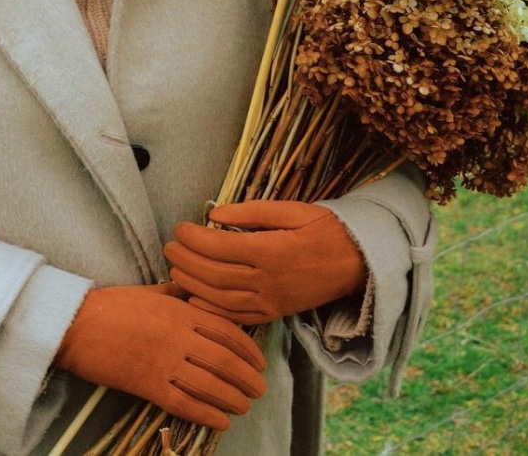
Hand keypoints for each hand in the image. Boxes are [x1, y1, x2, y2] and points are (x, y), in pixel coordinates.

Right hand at [53, 282, 265, 431]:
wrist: (79, 325)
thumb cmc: (115, 304)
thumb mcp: (152, 290)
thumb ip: (180, 293)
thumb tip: (200, 292)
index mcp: (181, 310)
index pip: (226, 330)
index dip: (248, 349)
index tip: (260, 361)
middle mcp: (179, 336)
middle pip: (224, 360)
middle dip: (248, 377)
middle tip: (260, 389)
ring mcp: (165, 362)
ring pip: (210, 384)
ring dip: (234, 398)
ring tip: (246, 406)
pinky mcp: (149, 386)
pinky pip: (185, 403)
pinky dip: (207, 414)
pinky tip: (222, 421)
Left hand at [164, 200, 366, 325]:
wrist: (358, 262)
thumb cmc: (324, 228)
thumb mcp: (290, 210)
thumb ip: (250, 213)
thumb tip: (213, 214)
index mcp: (271, 251)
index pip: (219, 247)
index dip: (194, 238)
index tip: (179, 227)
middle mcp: (268, 281)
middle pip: (215, 275)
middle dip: (187, 260)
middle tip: (169, 246)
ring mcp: (271, 301)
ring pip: (221, 299)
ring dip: (193, 284)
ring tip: (175, 268)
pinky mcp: (275, 313)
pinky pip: (238, 317)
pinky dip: (213, 311)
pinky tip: (196, 300)